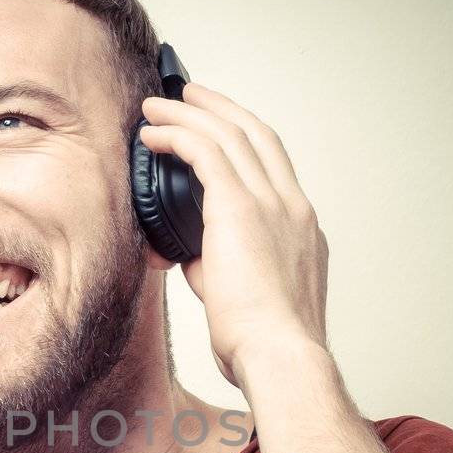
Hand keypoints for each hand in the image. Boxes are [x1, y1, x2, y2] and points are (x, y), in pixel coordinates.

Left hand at [138, 82, 328, 385]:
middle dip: (220, 109)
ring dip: (191, 113)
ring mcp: (272, 205)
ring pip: (230, 134)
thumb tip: (189, 258)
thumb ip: (217, 270)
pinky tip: (152, 133)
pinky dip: (177, 135)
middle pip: (257, 135)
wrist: (280, 358)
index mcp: (300, 229)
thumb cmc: (263, 346)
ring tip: (158, 105)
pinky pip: (205, 152)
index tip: (219, 128)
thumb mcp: (242, 300)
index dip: (244, 140)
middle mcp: (292, 208)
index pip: (274, 167)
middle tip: (189, 94)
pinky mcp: (241, 209)